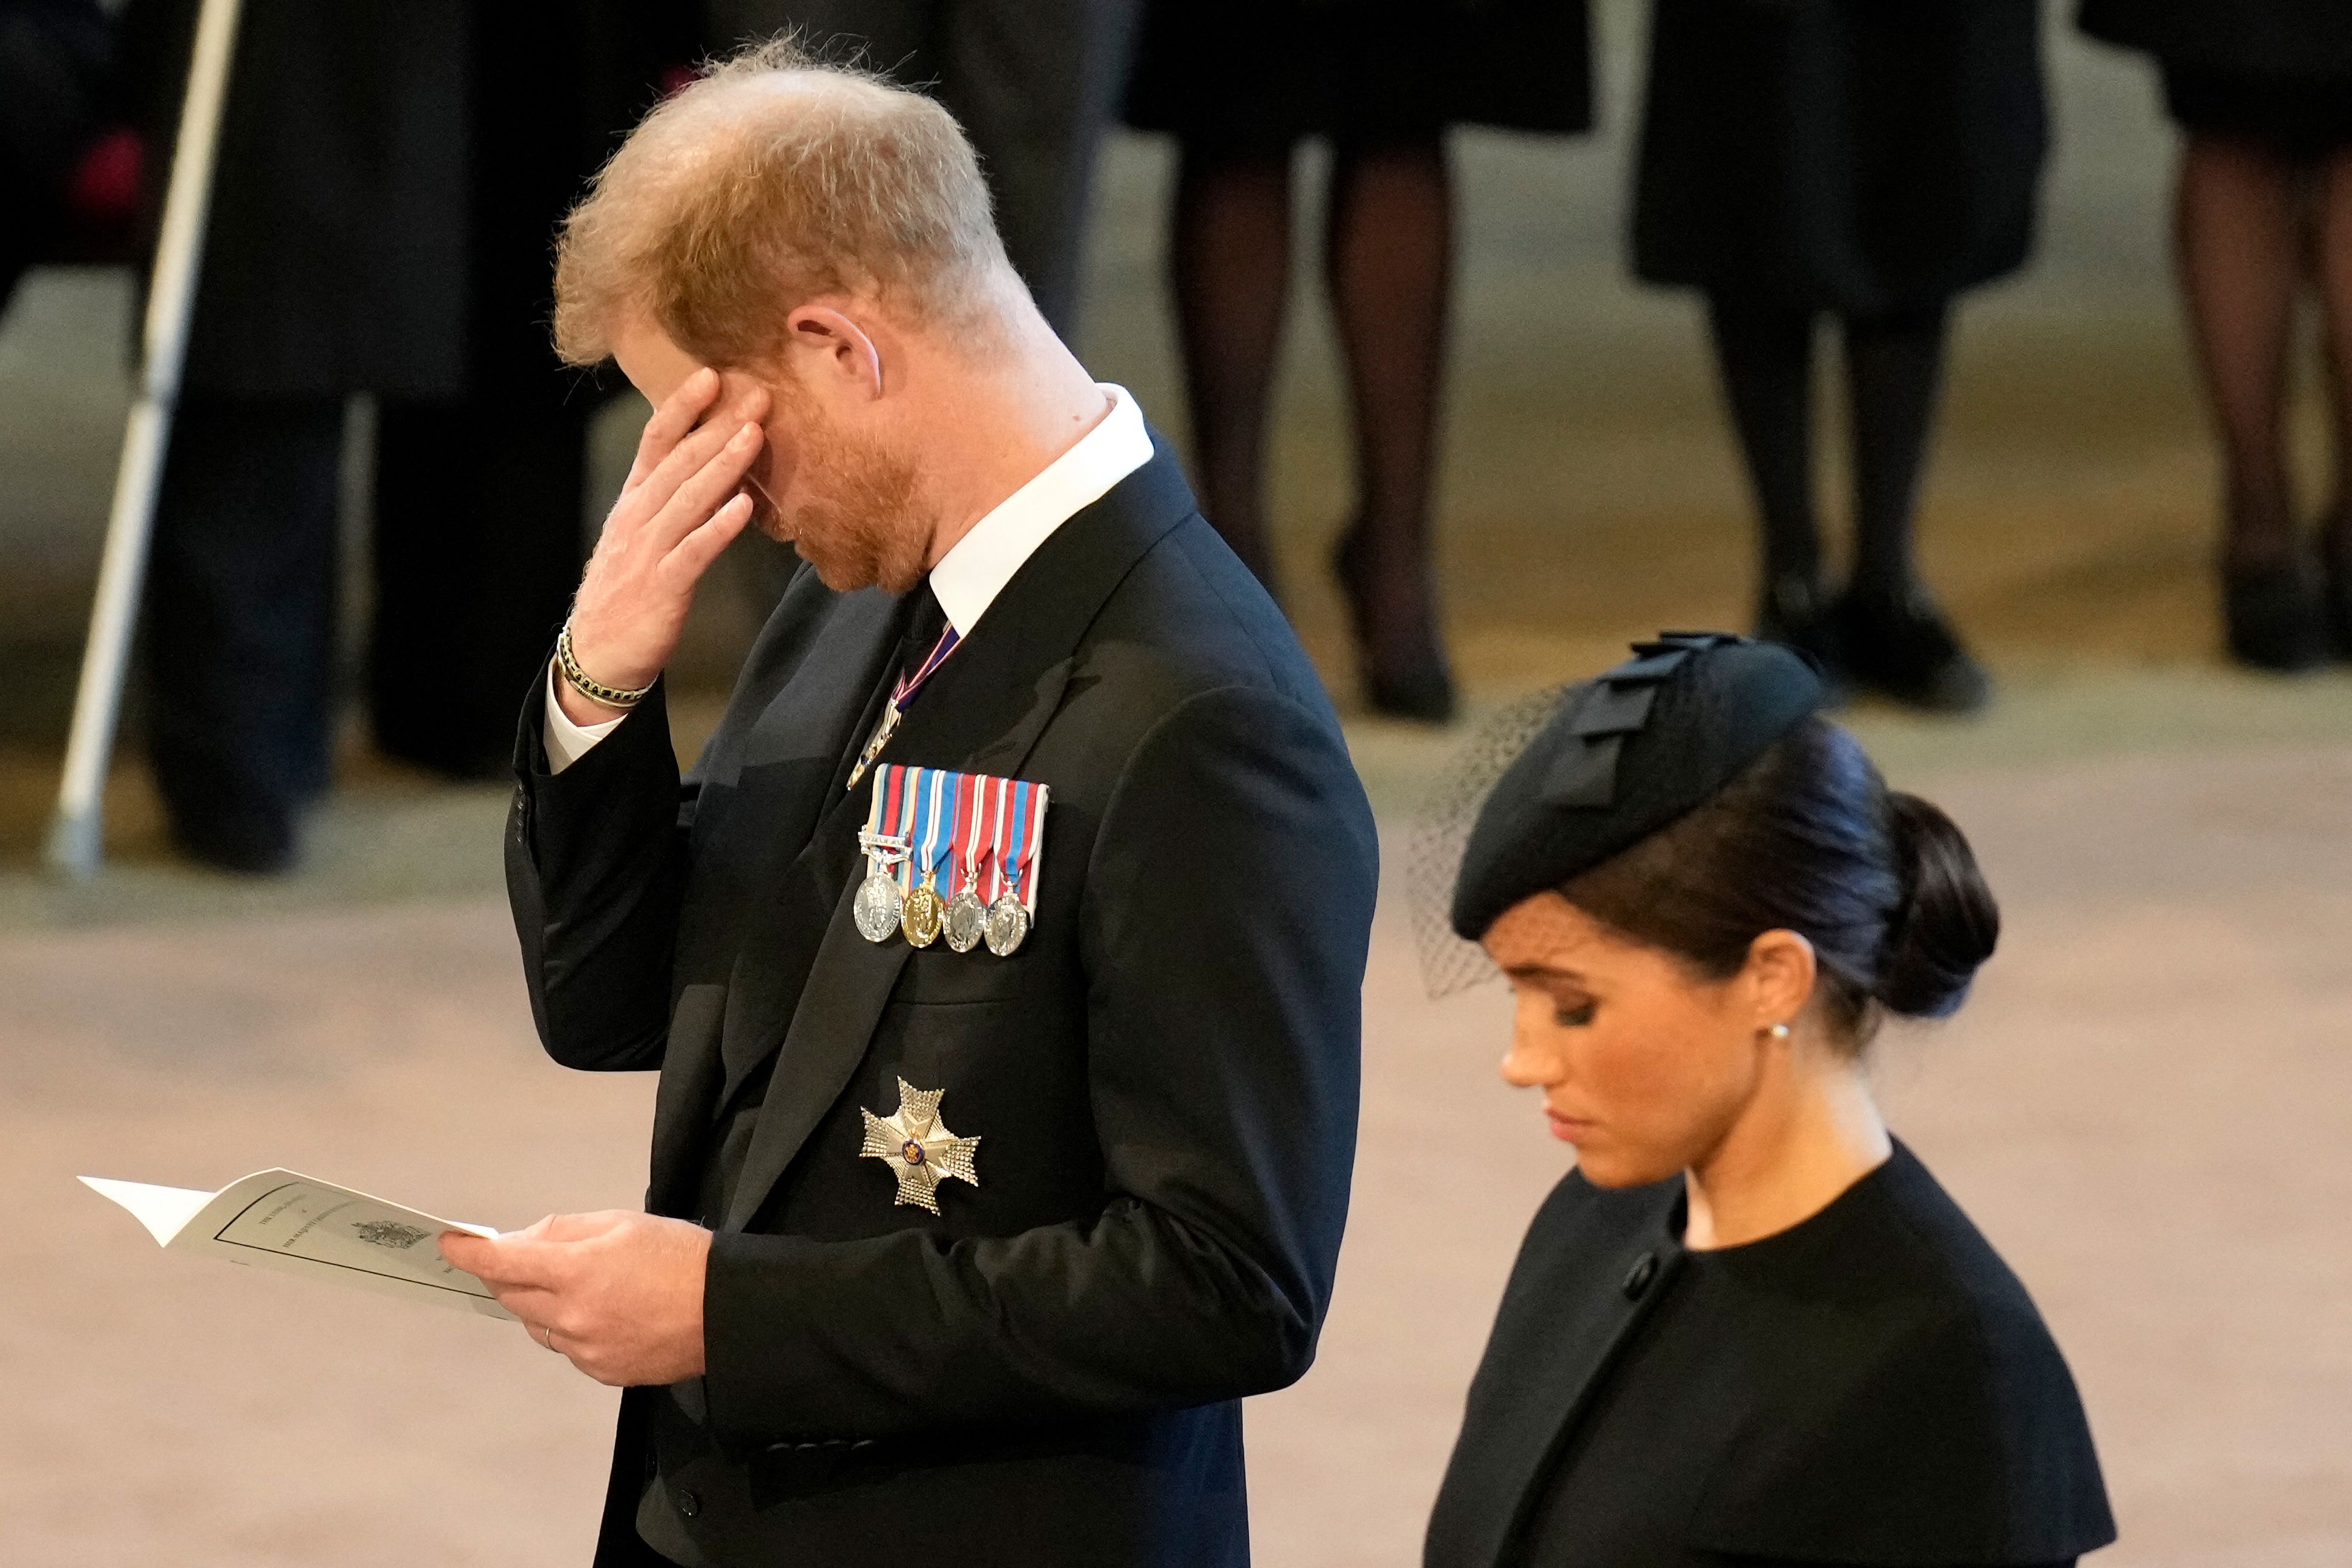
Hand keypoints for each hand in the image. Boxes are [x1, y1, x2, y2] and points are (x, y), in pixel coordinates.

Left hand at [439, 1211, 711, 1385]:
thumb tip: (520, 1242)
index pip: (503, 1263)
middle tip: (519, 1258)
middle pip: (512, 1296)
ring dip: (540, 1303)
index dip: (470, 1254)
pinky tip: (604, 1312)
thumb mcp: (622, 1223)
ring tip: (580, 1285)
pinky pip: (566, 1347)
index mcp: (577, 1272)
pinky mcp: (601, 1372)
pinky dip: (569, 1328)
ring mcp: (585, 1350)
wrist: (726, 1311)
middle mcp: (572, 1316)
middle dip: (508, 1274)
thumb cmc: (679, 1256)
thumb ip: (563, 1231)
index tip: (450, 1245)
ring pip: (537, 1325)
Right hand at [558, 368, 769, 724]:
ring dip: (722, 464)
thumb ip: (673, 501)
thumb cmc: (628, 590)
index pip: (655, 442)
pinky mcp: (663, 585)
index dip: (682, 408)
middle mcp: (638, 517)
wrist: (597, 652)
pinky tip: (744, 507)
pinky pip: (694, 550)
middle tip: (756, 395)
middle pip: (678, 462)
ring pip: (688, 498)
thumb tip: (714, 467)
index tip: (712, 375)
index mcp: (633, 501)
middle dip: (718, 426)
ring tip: (754, 435)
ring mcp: (648, 550)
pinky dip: (718, 527)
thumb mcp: (643, 535)